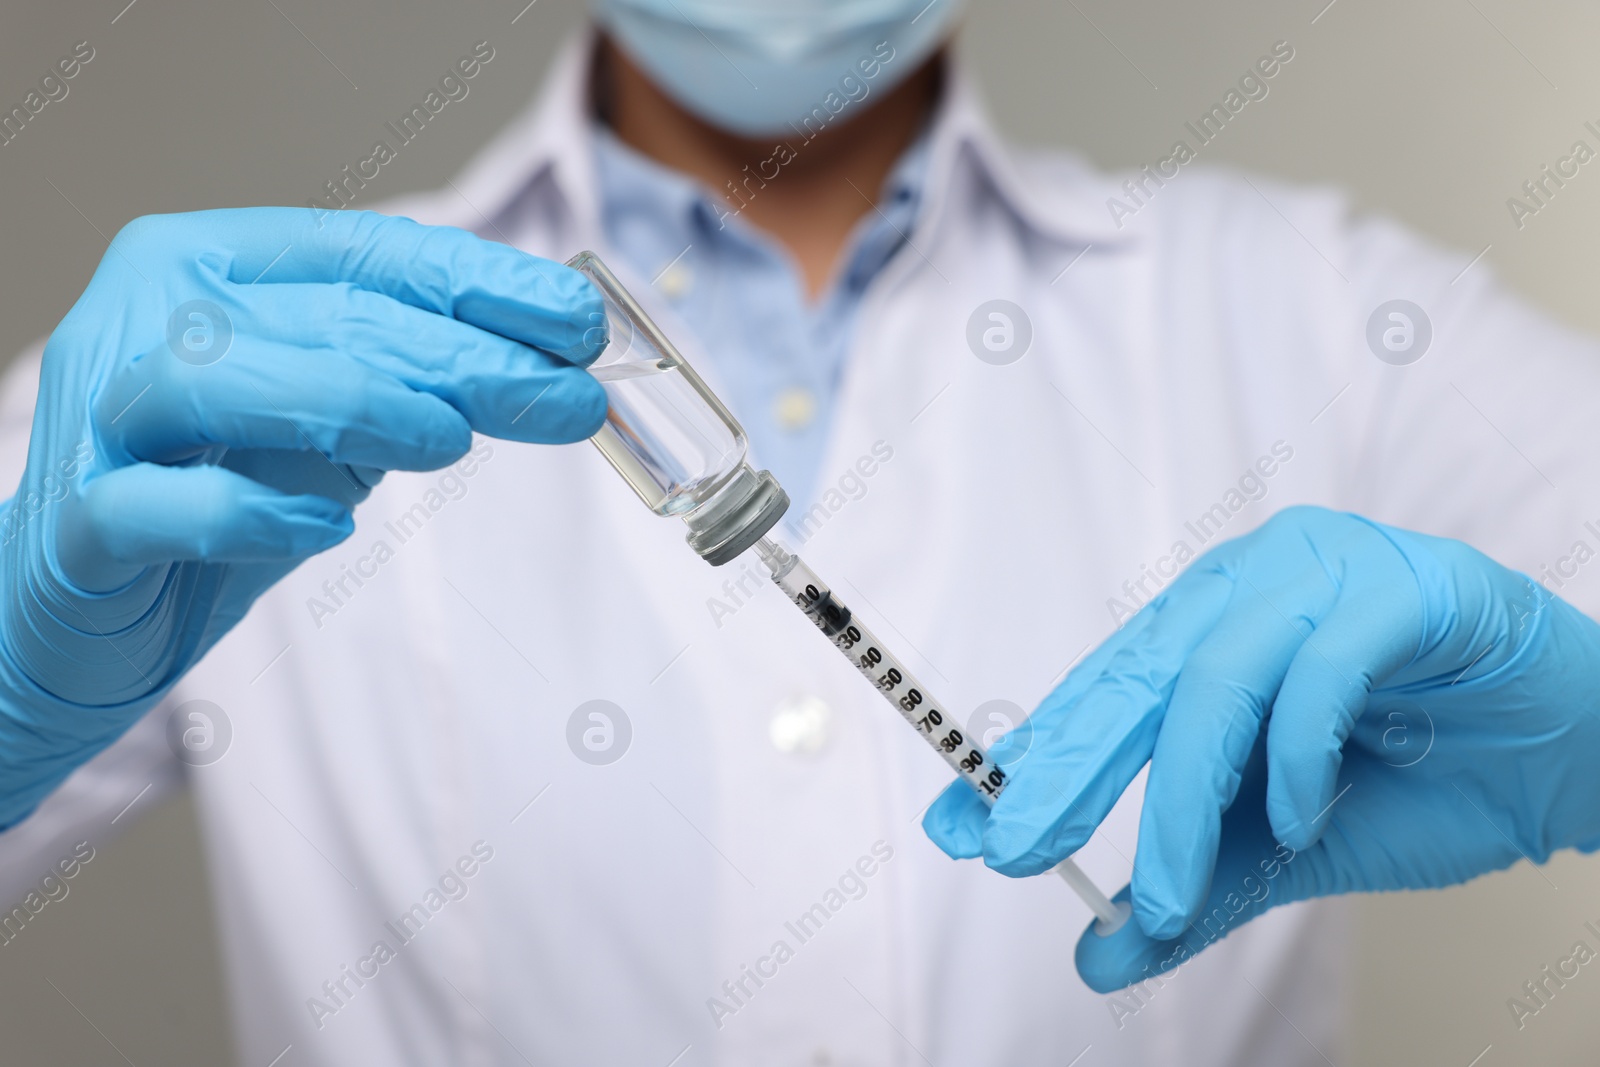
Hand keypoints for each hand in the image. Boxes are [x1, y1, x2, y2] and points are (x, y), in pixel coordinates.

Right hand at [0, 208, 606, 823]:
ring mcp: (101, 415)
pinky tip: (327, 530)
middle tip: (567, 396)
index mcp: (211, 266)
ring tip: (450, 441)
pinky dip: (246, 511)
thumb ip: (413, 384)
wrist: (82, 616)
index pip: (365, 254)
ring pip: (220, 377)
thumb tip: (553, 368)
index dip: (479, 283)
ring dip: (352, 403)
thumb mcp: (332, 427)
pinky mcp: (77, 524)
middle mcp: (147, 317)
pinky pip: (159, 503)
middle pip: (320, 316)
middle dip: (461, 356)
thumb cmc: (214, 495)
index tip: (579, 321)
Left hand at [922, 505, 1599, 990]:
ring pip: (1216, 678)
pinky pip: (1322, 670)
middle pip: (1137, 676)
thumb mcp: (1289, 849)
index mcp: (1211, 626)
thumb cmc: (1427, 780)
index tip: (961, 828)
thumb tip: (1098, 951)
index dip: (1035, 756)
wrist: (1574, 759)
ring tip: (1165, 889)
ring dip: (1183, 796)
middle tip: (1014, 848)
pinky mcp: (1406, 588)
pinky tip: (1294, 815)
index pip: (1104, 690)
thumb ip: (1200, 885)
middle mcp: (1250, 584)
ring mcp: (1326, 572)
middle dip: (1070, 771)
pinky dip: (1296, 754)